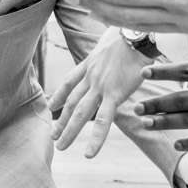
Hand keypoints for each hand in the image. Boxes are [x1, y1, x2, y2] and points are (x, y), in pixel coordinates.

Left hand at [52, 29, 151, 157]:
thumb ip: (108, 50)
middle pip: (70, 102)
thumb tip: (113, 48)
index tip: (50, 106)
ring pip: (80, 113)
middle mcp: (90, 76)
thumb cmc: (129, 34)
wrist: (136, 34)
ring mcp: (99, 86)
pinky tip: (89, 153)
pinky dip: (95, 139)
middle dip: (61, 121)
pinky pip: (102, 121)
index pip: (69, 82)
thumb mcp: (110, 40)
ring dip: (69, 131)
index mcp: (89, 64)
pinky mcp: (113, 94)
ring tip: (61, 147)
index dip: (58, 95)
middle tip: (52, 137)